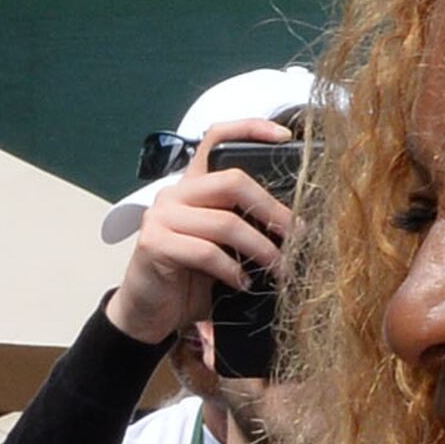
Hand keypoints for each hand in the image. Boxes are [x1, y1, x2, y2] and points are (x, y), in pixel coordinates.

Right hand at [105, 118, 296, 347]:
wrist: (148, 314)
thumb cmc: (189, 280)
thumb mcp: (222, 247)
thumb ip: (243, 227)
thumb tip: (295, 229)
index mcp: (193, 187)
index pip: (216, 139)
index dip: (250, 129)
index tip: (284, 137)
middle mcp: (175, 194)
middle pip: (232, 181)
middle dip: (272, 210)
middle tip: (296, 235)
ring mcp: (161, 217)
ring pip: (225, 222)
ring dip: (260, 248)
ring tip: (277, 268)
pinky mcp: (154, 244)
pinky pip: (206, 251)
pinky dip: (231, 270)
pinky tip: (242, 283)